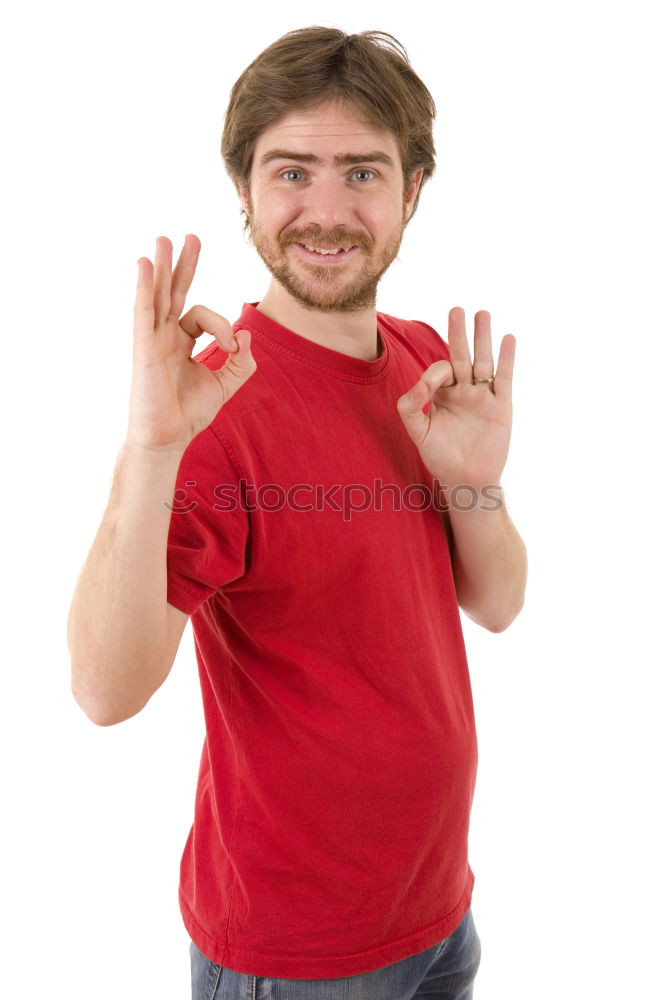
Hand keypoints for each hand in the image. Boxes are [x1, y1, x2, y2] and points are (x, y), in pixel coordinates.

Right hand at [127, 234, 256, 451]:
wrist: (167, 439)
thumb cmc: (188, 414)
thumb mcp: (225, 385)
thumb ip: (241, 362)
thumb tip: (246, 333)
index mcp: (180, 342)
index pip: (203, 316)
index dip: (224, 327)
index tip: (234, 348)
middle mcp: (163, 336)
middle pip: (174, 292)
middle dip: (183, 264)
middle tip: (191, 237)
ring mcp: (151, 340)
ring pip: (157, 295)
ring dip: (161, 267)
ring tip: (164, 240)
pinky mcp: (143, 348)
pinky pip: (143, 311)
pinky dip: (145, 287)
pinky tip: (146, 265)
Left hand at [396, 308, 514, 489]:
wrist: (467, 479)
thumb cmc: (440, 457)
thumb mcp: (418, 432)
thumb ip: (410, 406)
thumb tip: (418, 383)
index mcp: (441, 394)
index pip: (439, 370)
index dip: (434, 372)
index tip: (429, 387)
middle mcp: (462, 391)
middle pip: (461, 355)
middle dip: (458, 333)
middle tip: (457, 309)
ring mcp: (483, 396)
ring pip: (483, 361)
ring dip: (483, 338)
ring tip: (482, 313)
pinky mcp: (501, 405)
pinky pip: (504, 377)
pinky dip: (506, 358)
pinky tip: (508, 338)